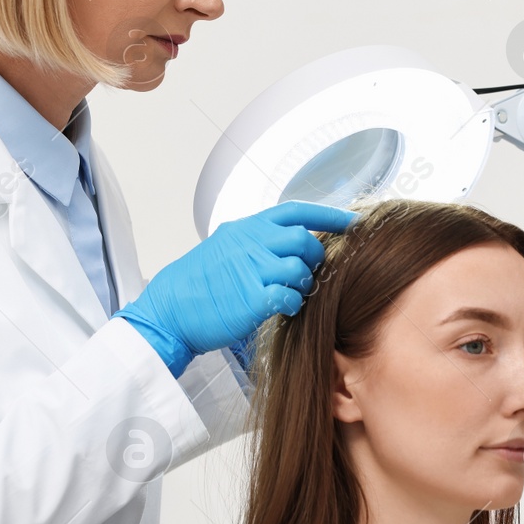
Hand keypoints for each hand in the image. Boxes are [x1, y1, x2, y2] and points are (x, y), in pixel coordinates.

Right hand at [114, 201, 357, 375]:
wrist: (169, 310)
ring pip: (301, 270)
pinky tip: (281, 308)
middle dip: (314, 259)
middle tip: (306, 273)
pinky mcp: (252, 299)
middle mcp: (251, 243)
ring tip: (287, 294)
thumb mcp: (224, 246)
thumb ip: (256, 241)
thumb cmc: (197, 283)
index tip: (354, 223)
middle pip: (305, 241)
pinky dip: (292, 304)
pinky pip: (290, 298)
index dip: (330, 216)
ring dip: (302, 285)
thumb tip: (291, 241)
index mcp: (246, 228)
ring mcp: (251, 270)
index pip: (297, 213)